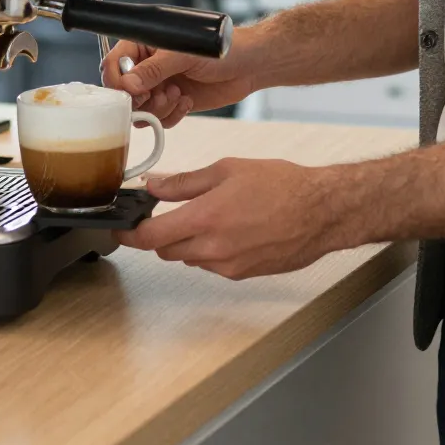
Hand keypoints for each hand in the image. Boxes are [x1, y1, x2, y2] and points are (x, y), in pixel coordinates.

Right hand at [101, 38, 258, 127]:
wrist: (250, 65)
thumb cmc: (221, 48)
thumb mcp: (185, 54)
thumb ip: (155, 69)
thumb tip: (129, 85)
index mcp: (145, 44)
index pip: (114, 63)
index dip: (117, 81)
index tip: (130, 93)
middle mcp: (149, 66)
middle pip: (124, 92)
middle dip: (140, 99)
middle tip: (159, 94)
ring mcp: (160, 86)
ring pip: (141, 110)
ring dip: (157, 108)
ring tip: (176, 95)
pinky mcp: (173, 103)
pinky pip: (159, 119)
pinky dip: (171, 115)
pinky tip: (186, 101)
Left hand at [114, 158, 348, 278]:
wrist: (322, 212)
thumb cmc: (282, 186)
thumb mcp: (228, 170)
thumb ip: (186, 182)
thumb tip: (155, 185)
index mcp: (205, 218)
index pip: (151, 237)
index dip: (130, 234)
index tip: (122, 228)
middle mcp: (213, 249)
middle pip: (167, 251)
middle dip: (163, 234)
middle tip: (172, 213)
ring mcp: (228, 266)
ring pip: (190, 259)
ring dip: (189, 242)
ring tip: (214, 216)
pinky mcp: (243, 275)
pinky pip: (213, 265)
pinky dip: (211, 250)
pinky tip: (233, 230)